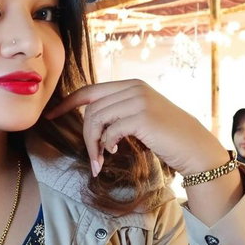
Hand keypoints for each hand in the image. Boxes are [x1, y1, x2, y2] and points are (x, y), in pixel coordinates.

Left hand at [46, 79, 226, 177]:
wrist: (194, 146)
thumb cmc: (165, 135)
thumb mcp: (138, 116)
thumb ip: (117, 111)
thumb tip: (88, 119)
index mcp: (129, 85)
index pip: (89, 90)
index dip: (67, 103)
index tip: (50, 115)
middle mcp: (133, 88)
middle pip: (90, 108)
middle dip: (85, 135)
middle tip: (93, 158)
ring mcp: (138, 100)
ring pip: (96, 119)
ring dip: (94, 144)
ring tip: (101, 159)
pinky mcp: (142, 116)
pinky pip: (110, 130)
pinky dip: (107, 144)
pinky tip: (116, 152)